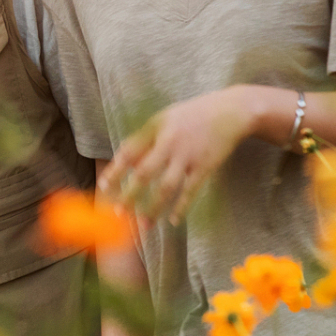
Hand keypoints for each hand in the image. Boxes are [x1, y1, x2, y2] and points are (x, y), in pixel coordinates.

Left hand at [100, 87, 257, 223]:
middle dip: (130, 195)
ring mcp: (188, 155)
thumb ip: (146, 140)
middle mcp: (169, 142)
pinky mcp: (206, 166)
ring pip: (166, 188)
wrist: (231, 110)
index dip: (115, 171)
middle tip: (119, 212)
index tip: (104, 187)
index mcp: (155, 128)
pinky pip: (190, 191)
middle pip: (144, 174)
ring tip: (144, 225)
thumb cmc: (192, 116)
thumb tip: (126, 164)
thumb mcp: (165, 119)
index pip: (129, 152)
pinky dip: (181, 207)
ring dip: (154, 208)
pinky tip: (173, 220)